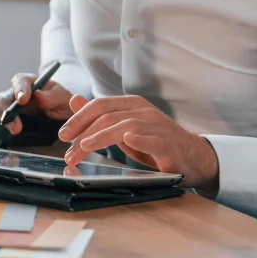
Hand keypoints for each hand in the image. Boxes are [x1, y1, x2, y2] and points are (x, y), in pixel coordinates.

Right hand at [0, 73, 73, 134]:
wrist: (62, 113)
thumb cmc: (61, 102)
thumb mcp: (63, 97)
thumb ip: (52, 96)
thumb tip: (37, 94)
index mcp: (31, 82)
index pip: (21, 81)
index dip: (20, 90)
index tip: (23, 100)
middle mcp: (17, 92)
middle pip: (4, 96)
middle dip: (6, 109)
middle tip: (16, 124)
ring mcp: (12, 105)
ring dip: (5, 119)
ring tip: (15, 130)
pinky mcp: (10, 117)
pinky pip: (2, 119)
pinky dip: (6, 126)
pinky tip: (13, 131)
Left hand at [58, 94, 219, 192]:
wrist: (193, 157)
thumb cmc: (155, 143)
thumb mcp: (124, 128)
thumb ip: (101, 116)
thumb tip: (75, 100)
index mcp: (131, 105)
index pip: (99, 106)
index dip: (78, 118)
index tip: (63, 135)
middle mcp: (143, 111)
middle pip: (106, 116)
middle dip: (83, 132)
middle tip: (67, 150)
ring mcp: (157, 126)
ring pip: (123, 126)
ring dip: (99, 139)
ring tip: (83, 148)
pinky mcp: (168, 144)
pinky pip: (151, 139)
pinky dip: (138, 139)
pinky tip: (127, 140)